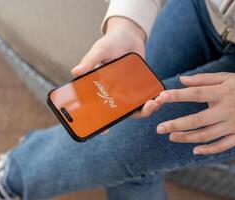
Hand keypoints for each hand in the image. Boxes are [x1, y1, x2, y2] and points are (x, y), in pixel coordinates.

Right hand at [71, 17, 158, 133]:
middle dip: (132, 115)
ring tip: (155, 101)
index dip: (101, 121)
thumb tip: (75, 72)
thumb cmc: (110, 42)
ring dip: (147, 109)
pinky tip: (159, 96)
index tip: (104, 132)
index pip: (100, 108)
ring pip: (135, 107)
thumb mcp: (99, 50)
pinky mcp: (140, 86)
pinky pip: (145, 98)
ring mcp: (128, 90)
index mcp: (101, 88)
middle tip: (145, 108)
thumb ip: (89, 61)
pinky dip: (153, 101)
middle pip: (121, 112)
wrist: (128, 35)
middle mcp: (114, 93)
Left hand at [155, 72, 234, 154]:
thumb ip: (204, 79)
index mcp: (223, 93)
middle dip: (176, 125)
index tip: (161, 97)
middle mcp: (228, 110)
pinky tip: (194, 150)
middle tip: (159, 128)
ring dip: (187, 138)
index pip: (196, 94)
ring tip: (171, 137)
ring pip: (207, 135)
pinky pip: (223, 146)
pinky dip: (208, 150)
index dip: (177, 95)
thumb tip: (181, 79)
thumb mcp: (227, 78)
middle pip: (198, 120)